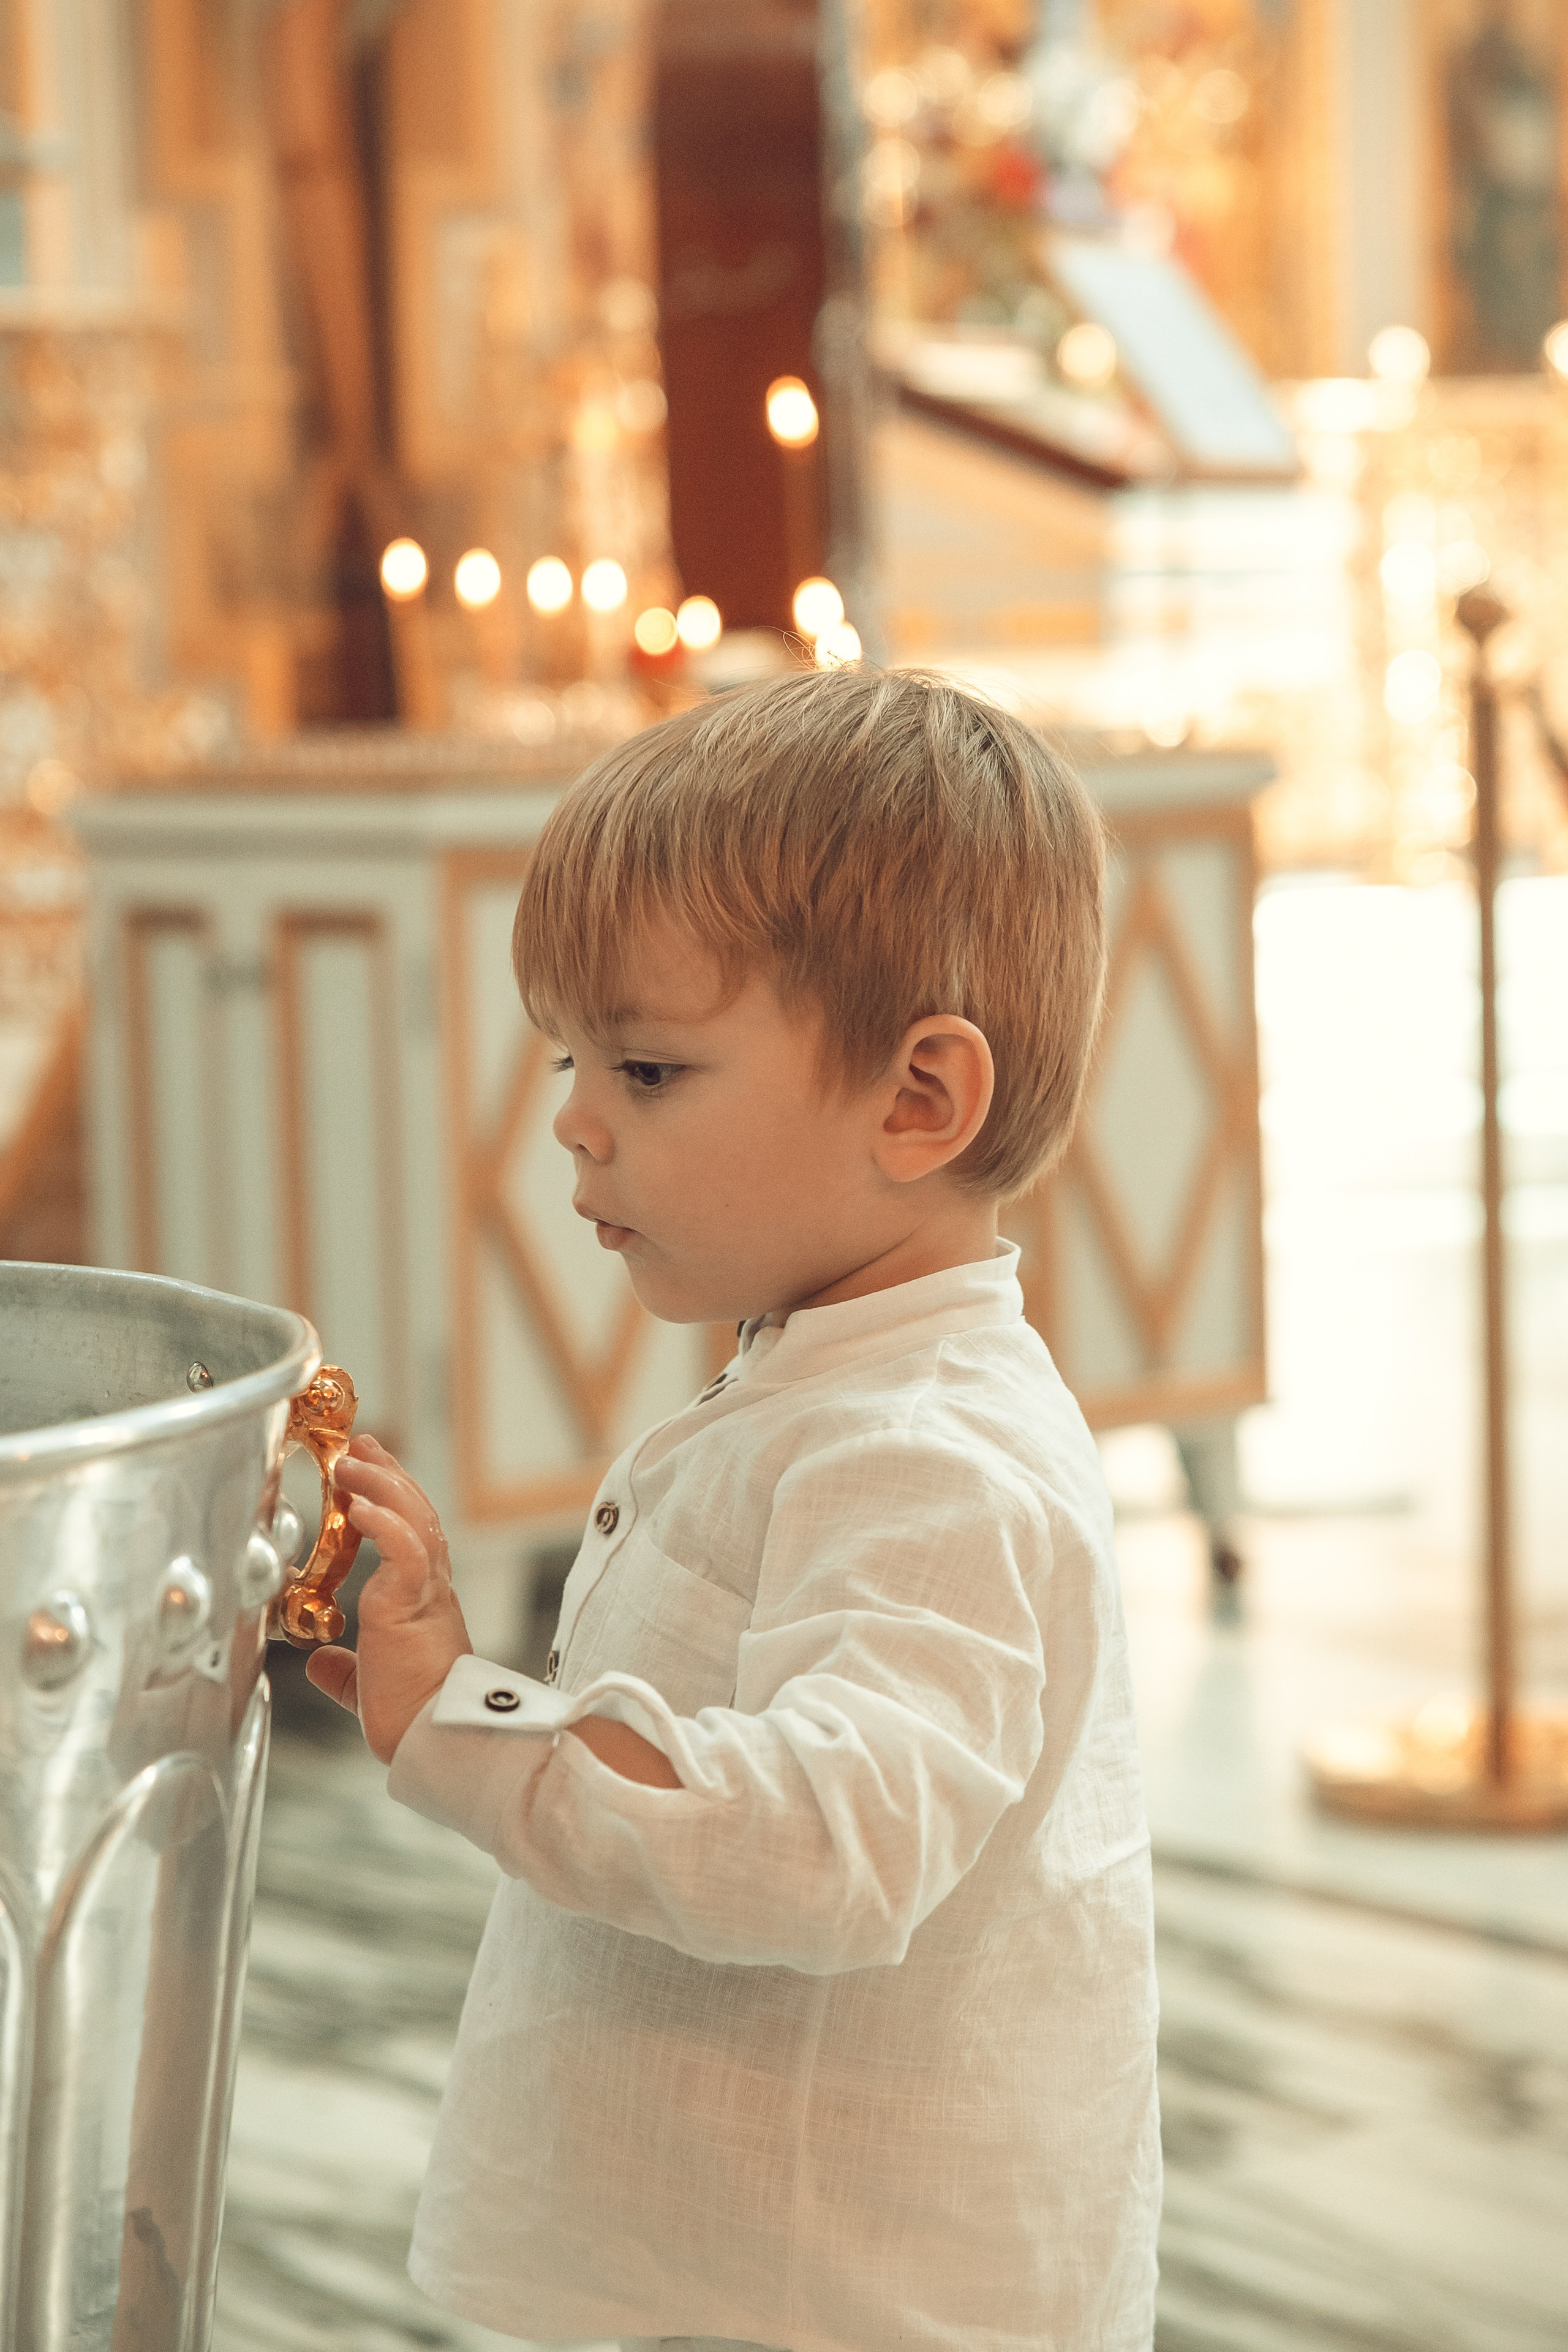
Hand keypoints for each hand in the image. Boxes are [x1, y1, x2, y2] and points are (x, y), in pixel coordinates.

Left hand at [304, 1435, 471, 1763]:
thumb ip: (345, 1672)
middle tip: (364, 1445)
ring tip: (353, 1460)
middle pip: (417, 1514)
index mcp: (423, 1603)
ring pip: (414, 1521)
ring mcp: (426, 1593)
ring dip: (382, 1486)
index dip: (393, 1501)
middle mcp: (431, 1589)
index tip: (370, 1470)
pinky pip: (405, 1551)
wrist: (442, 1741)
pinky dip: (386, 1524)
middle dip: (388, 1475)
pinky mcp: (415, 1604)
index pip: (413, 1536)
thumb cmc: (415, 1719)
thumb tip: (318, 1664)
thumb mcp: (369, 1688)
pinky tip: (362, 1506)